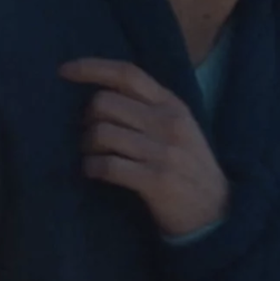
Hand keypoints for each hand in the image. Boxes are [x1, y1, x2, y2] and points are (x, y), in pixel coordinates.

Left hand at [60, 58, 228, 237]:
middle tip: (90, 135)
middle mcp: (169, 123)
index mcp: (172, 105)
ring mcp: (163, 151)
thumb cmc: (188, 167)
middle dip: (87, 119)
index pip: (127, 74)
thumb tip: (98, 95)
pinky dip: (92, 168)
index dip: (92, 68)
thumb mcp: (178, 128)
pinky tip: (94, 172)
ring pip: (102, 133)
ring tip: (93, 155)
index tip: (64, 71)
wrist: (215, 212)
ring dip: (87, 146)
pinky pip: (107, 165)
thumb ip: (147, 108)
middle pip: (105, 103)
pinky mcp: (155, 180)